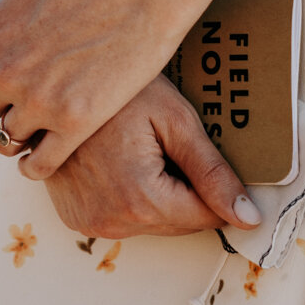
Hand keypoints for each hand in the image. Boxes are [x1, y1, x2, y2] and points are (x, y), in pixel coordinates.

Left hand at [0, 0, 212, 179]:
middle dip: (7, 99)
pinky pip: (40, 163)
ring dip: (23, 130)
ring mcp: (39, 99)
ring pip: (10, 136)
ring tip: (48, 122)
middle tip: (39, 92)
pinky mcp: (76, 122)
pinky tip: (48, 157)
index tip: (24, 64)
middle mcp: (4, 70)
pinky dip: (37, 165)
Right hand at [40, 76, 260, 238]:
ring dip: (156, 194)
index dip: (213, 186)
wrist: (57, 81)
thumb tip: (247, 216)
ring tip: (139, 148)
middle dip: (183, 189)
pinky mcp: (75, 218)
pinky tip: (119, 160)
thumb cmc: (117, 90)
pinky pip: (121, 218)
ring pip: (151, 222)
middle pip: (178, 223)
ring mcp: (89, 222)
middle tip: (165, 143)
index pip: (207, 217)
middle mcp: (111, 220)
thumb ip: (212, 172)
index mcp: (140, 199)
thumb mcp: (174, 120)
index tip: (202, 155)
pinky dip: (129, 196)